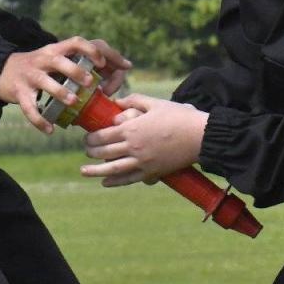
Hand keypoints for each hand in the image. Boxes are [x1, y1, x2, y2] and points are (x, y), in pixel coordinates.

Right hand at [0, 36, 129, 133]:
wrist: (2, 71)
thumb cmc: (43, 67)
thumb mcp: (61, 59)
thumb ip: (90, 63)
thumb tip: (126, 67)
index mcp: (57, 50)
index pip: (76, 43)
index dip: (91, 50)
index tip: (104, 63)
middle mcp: (43, 59)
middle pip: (59, 60)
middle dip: (76, 71)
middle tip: (91, 83)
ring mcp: (30, 75)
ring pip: (44, 81)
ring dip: (60, 92)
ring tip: (74, 103)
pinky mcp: (19, 92)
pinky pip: (29, 107)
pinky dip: (39, 120)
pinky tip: (50, 130)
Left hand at [81, 94, 207, 186]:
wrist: (200, 136)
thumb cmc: (179, 116)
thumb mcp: (155, 103)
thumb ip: (134, 100)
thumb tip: (118, 102)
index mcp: (132, 128)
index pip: (103, 135)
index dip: (92, 137)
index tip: (87, 138)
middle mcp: (134, 147)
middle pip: (104, 152)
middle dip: (91, 151)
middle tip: (87, 151)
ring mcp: (142, 162)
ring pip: (112, 169)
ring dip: (95, 171)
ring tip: (83, 171)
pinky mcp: (152, 172)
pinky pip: (130, 179)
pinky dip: (115, 182)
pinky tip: (105, 182)